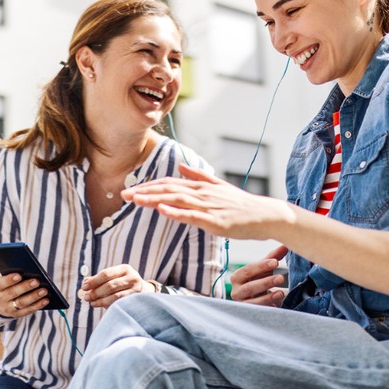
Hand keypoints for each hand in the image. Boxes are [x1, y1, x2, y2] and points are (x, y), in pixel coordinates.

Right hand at [0, 272, 49, 317]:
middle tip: (36, 281)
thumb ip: (11, 272)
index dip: (9, 280)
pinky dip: (38, 305)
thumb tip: (28, 269)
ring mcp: (7, 308)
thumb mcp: (2, 276)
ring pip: (21, 303)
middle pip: (12, 293)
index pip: (0, 283)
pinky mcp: (15, 314)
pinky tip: (46, 300)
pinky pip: (27, 310)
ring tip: (44, 290)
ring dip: (34, 297)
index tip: (19, 275)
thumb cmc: (4, 283)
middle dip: (25, 287)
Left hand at [80, 264, 150, 308]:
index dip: (93, 281)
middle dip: (96, 292)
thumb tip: (85, 282)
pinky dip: (107, 305)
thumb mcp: (113, 277)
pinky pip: (119, 303)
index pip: (106, 274)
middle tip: (86, 297)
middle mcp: (132, 277)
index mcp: (125, 269)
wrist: (142, 290)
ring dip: (100, 300)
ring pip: (115, 296)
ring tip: (91, 303)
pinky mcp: (135, 300)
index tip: (84, 287)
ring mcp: (135, 290)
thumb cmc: (123, 283)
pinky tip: (100, 305)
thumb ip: (99, 279)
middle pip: (110, 285)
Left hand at [121, 163, 292, 239]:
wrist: (265, 215)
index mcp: (201, 187)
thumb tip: (182, 167)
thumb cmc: (242, 205)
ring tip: (136, 200)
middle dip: (145, 191)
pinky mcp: (215, 221)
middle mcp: (202, 194)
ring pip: (176, 200)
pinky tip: (162, 209)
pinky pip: (192, 215)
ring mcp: (208, 207)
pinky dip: (176, 211)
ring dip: (154, 199)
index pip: (169, 184)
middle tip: (123, 195)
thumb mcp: (219, 186)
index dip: (149, 186)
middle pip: (168, 190)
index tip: (131, 190)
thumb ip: (199, 176)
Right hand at [229, 245, 287, 306]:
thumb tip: (285, 246)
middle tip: (281, 278)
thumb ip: (272, 258)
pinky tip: (275, 306)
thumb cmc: (257, 281)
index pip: (248, 270)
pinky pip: (256, 312)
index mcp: (237, 277)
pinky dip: (266, 308)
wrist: (252, 300)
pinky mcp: (247, 314)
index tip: (275, 262)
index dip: (261, 266)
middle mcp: (236, 291)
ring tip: (281, 293)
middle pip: (249, 287)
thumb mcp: (263, 269)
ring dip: (267, 297)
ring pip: (252, 301)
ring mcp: (241, 304)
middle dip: (265, 282)